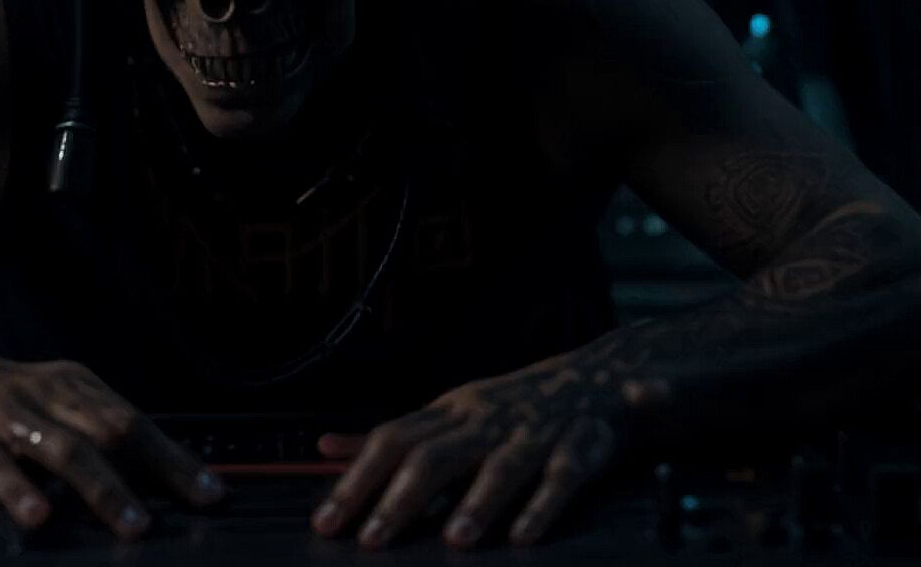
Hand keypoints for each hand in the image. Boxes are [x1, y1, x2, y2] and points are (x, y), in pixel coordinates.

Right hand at [0, 351, 224, 538]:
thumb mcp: (55, 405)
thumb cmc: (5, 402)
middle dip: (145, 476)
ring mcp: (6, 411)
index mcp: (77, 386)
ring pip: (61, 447)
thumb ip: (99, 435)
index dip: (175, 460)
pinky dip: (18, 489)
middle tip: (169, 517)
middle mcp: (48, 393)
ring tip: (127, 523)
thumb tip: (164, 481)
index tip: (211, 494)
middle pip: (109, 431)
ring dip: (100, 487)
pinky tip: (37, 516)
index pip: (137, 422)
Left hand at [310, 356, 663, 549]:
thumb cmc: (508, 408)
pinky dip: (542, 506)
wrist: (597, 379)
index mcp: (449, 412)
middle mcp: (485, 420)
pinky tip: (523, 535)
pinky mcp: (579, 449)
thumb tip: (324, 447)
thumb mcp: (446, 415)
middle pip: (436, 454)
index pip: (392, 441)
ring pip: (500, 466)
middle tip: (372, 540)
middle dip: (401, 498)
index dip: (357, 480)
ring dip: (477, 502)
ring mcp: (532, 433)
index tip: (327, 522)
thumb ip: (392, 437)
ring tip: (454, 541)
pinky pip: (559, 478)